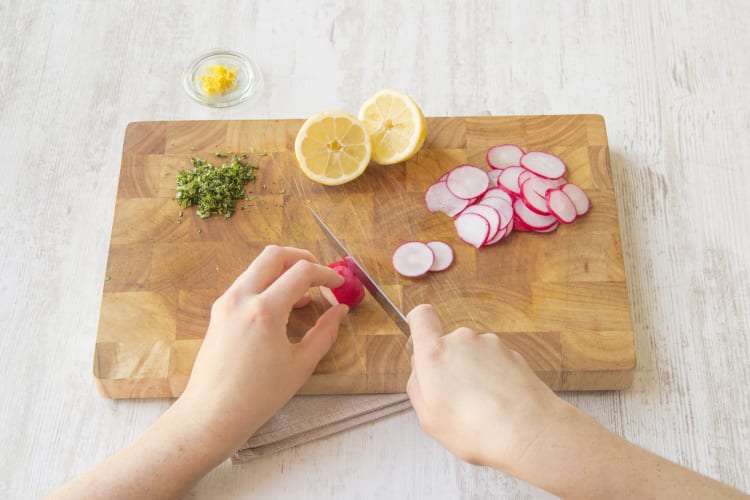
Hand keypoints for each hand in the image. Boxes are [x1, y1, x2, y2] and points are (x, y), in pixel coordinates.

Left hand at [176, 245, 348, 456]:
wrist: (212, 414)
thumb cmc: (257, 396)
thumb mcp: (300, 365)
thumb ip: (324, 332)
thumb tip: (340, 310)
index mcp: (264, 311)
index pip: (301, 272)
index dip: (326, 274)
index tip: (338, 286)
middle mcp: (241, 298)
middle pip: (275, 255)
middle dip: (302, 258)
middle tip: (320, 275)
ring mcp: (225, 302)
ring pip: (258, 266)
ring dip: (283, 271)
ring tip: (303, 296)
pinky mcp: (218, 311)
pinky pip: (246, 283)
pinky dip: (267, 284)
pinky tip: (281, 306)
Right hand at [405, 304, 571, 473]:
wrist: (528, 432)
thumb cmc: (476, 429)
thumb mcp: (429, 418)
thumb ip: (417, 386)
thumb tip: (420, 371)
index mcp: (435, 353)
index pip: (421, 317)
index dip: (419, 324)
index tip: (421, 339)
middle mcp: (463, 341)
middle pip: (448, 343)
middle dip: (449, 366)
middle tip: (455, 398)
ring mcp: (490, 345)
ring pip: (473, 354)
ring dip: (474, 373)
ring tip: (482, 406)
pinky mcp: (512, 353)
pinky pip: (495, 362)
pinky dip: (494, 378)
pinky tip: (499, 403)